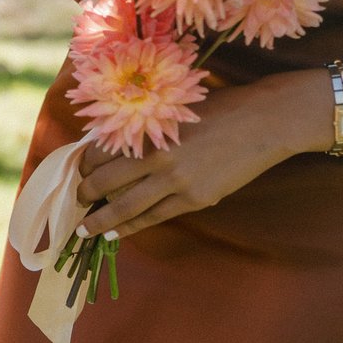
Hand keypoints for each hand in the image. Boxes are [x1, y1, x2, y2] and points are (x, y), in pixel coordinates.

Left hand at [75, 73, 320, 238]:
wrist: (268, 120)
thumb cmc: (220, 108)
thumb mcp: (174, 109)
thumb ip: (144, 128)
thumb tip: (108, 147)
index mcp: (148, 129)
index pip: (99, 154)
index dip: (82, 167)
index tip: (75, 174)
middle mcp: (157, 156)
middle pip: (104, 183)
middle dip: (84, 195)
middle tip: (75, 202)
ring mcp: (176, 181)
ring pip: (124, 208)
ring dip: (98, 222)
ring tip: (83, 230)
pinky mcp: (195, 198)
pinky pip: (153, 218)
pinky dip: (130, 228)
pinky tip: (115, 234)